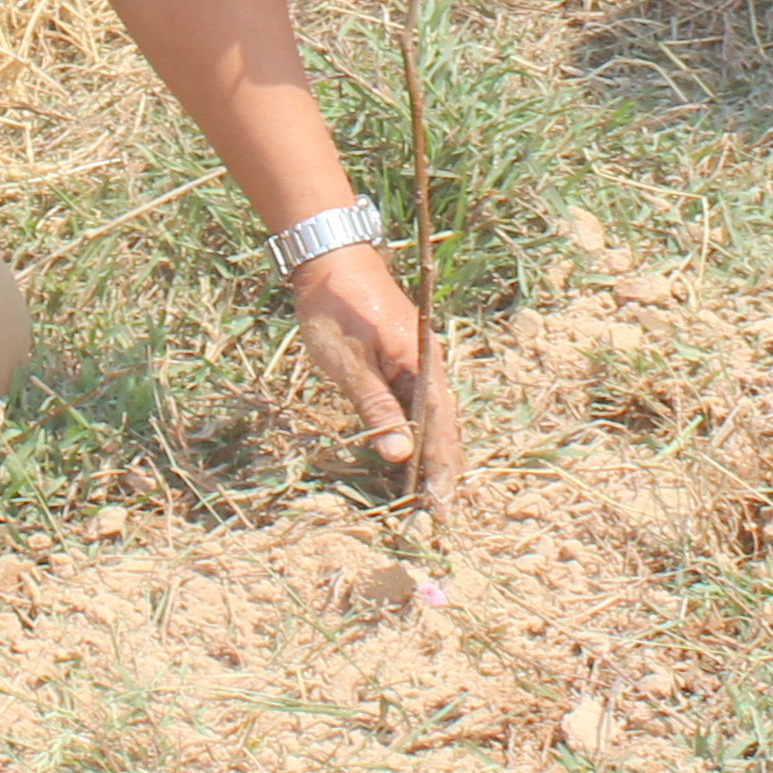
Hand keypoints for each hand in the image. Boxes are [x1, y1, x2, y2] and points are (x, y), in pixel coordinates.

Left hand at [285, 239, 456, 500]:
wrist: (329, 256)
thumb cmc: (336, 307)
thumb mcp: (349, 363)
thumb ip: (376, 409)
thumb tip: (400, 455)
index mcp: (422, 364)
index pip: (441, 429)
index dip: (442, 470)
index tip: (442, 508)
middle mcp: (428, 364)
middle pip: (443, 426)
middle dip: (441, 470)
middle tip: (438, 515)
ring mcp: (417, 360)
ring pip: (432, 417)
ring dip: (431, 455)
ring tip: (428, 496)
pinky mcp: (401, 358)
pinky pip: (417, 403)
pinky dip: (417, 432)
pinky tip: (410, 454)